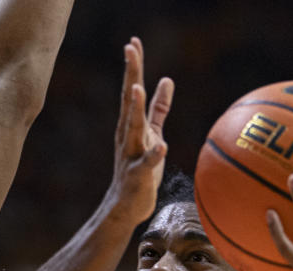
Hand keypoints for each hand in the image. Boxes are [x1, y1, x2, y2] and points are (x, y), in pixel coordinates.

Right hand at [104, 37, 173, 225]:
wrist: (126, 206)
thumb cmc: (140, 169)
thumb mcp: (152, 133)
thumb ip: (159, 108)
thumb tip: (167, 80)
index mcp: (131, 124)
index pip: (132, 89)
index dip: (134, 66)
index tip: (134, 42)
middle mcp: (127, 135)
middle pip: (129, 100)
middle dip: (131, 74)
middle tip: (130, 49)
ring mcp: (131, 154)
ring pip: (133, 128)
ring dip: (134, 109)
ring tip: (136, 88)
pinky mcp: (138, 175)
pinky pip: (147, 163)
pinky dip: (154, 154)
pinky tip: (162, 146)